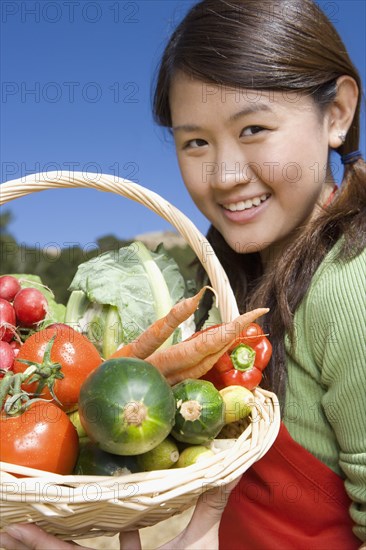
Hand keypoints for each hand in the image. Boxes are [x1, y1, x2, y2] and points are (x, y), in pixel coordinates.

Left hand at [0, 479, 238, 549]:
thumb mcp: (201, 547)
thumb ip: (208, 508)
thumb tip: (225, 473)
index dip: (41, 544)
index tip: (17, 528)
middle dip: (37, 544)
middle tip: (9, 530)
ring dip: (62, 544)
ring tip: (42, 529)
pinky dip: (124, 544)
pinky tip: (128, 529)